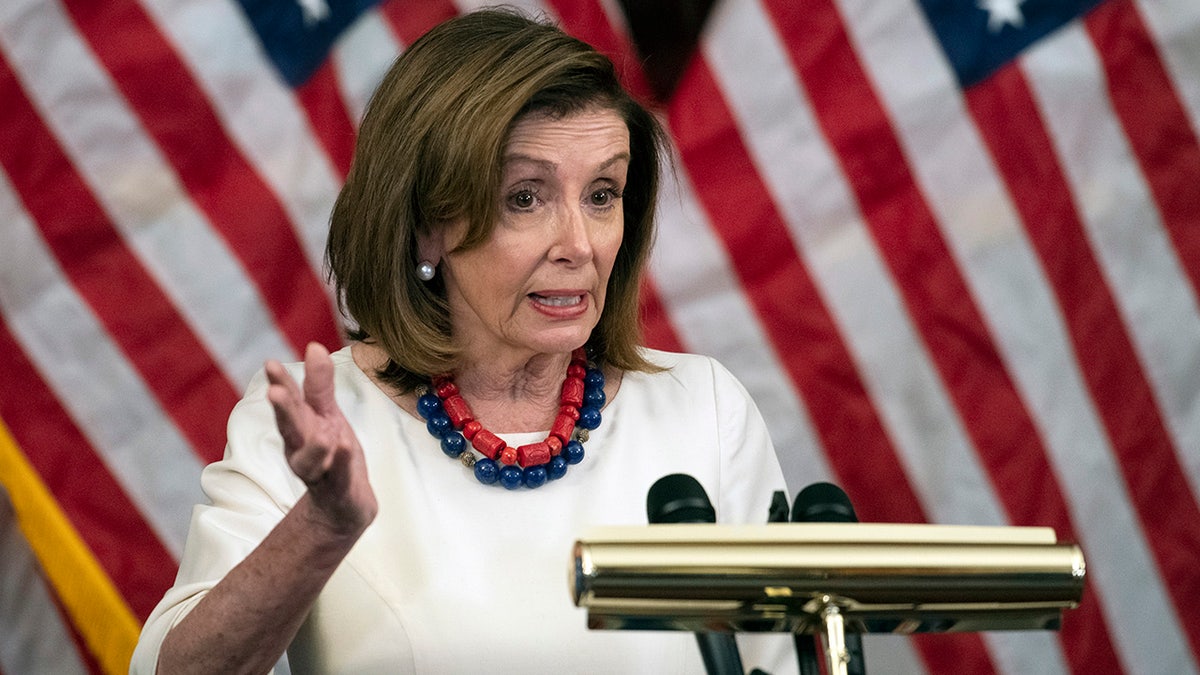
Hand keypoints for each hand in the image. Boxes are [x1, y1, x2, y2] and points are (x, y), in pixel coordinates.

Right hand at [264, 342, 377, 536]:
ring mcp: (319, 472)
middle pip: (291, 429)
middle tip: (275, 392)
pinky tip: (343, 448)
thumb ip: (319, 385)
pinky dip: (340, 464)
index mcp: (298, 428)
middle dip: (283, 411)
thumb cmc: (331, 453)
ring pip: (310, 460)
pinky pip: (338, 477)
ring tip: (323, 432)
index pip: (288, 403)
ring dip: (313, 446)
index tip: (270, 364)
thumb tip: (314, 346)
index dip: (280, 384)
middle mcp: (301, 450)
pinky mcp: (338, 490)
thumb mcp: (326, 414)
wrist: (344, 505)